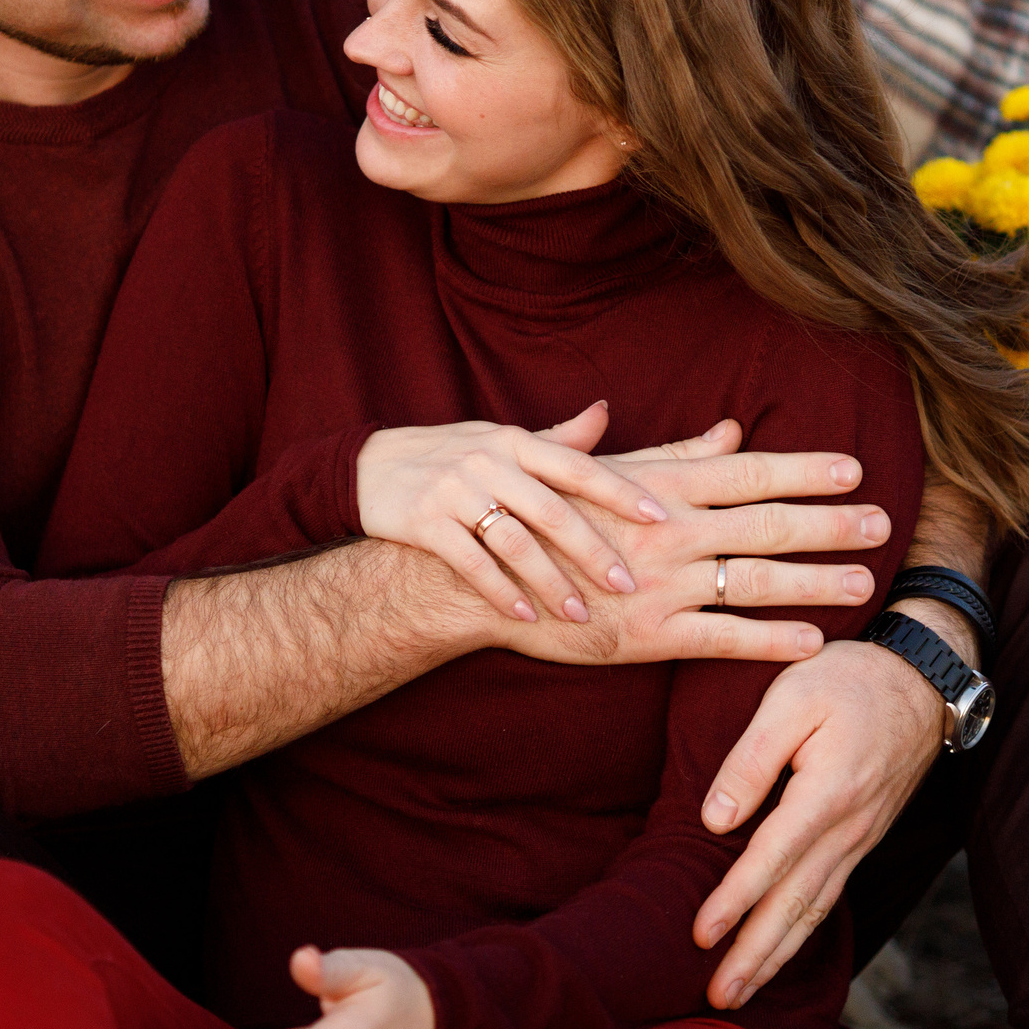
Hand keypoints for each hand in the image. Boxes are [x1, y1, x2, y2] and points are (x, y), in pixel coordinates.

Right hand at [356, 403, 667, 624]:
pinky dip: (501, 593)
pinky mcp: (424, 523)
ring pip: (514, 543)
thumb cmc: (450, 454)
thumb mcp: (501, 439)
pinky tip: (526, 616)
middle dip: (593, 551)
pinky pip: (472, 564)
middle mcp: (488, 461)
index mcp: (515, 441)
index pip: (579, 465)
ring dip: (551, 583)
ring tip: (579, 615)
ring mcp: (454, 492)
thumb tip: (605, 412)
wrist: (368, 467)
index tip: (660, 518)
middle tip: (628, 584)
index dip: (620, 491)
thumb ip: (556, 439)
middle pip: (552, 510)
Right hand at [489, 420, 892, 666]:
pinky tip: (813, 642)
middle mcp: (669, 531)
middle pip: (766, 523)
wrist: (481, 578)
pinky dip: (770, 641)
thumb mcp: (611, 474)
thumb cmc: (546, 517)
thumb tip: (731, 430)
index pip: (748, 472)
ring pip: (755, 581)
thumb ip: (677, 456)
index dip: (804, 469)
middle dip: (829, 523)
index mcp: (662, 486)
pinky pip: (721, 639)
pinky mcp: (646, 635)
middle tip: (883, 522)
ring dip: (815, 581)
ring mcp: (660, 584)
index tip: (855, 469)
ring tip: (865, 582)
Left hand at [690, 636, 944, 1008]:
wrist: (923, 682)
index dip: (734, 900)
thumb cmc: (849, 679)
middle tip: (718, 997)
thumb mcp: (793, 696)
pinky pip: (831, 895)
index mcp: (827, 791)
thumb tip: (715, 819)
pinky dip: (804, 932)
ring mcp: (861, 838)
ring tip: (740, 993)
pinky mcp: (863, 838)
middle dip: (756, 955)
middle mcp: (849, 828)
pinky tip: (781, 951)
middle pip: (796, 904)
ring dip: (777, 956)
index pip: (772, 859)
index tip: (701, 936)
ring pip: (816, 910)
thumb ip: (752, 757)